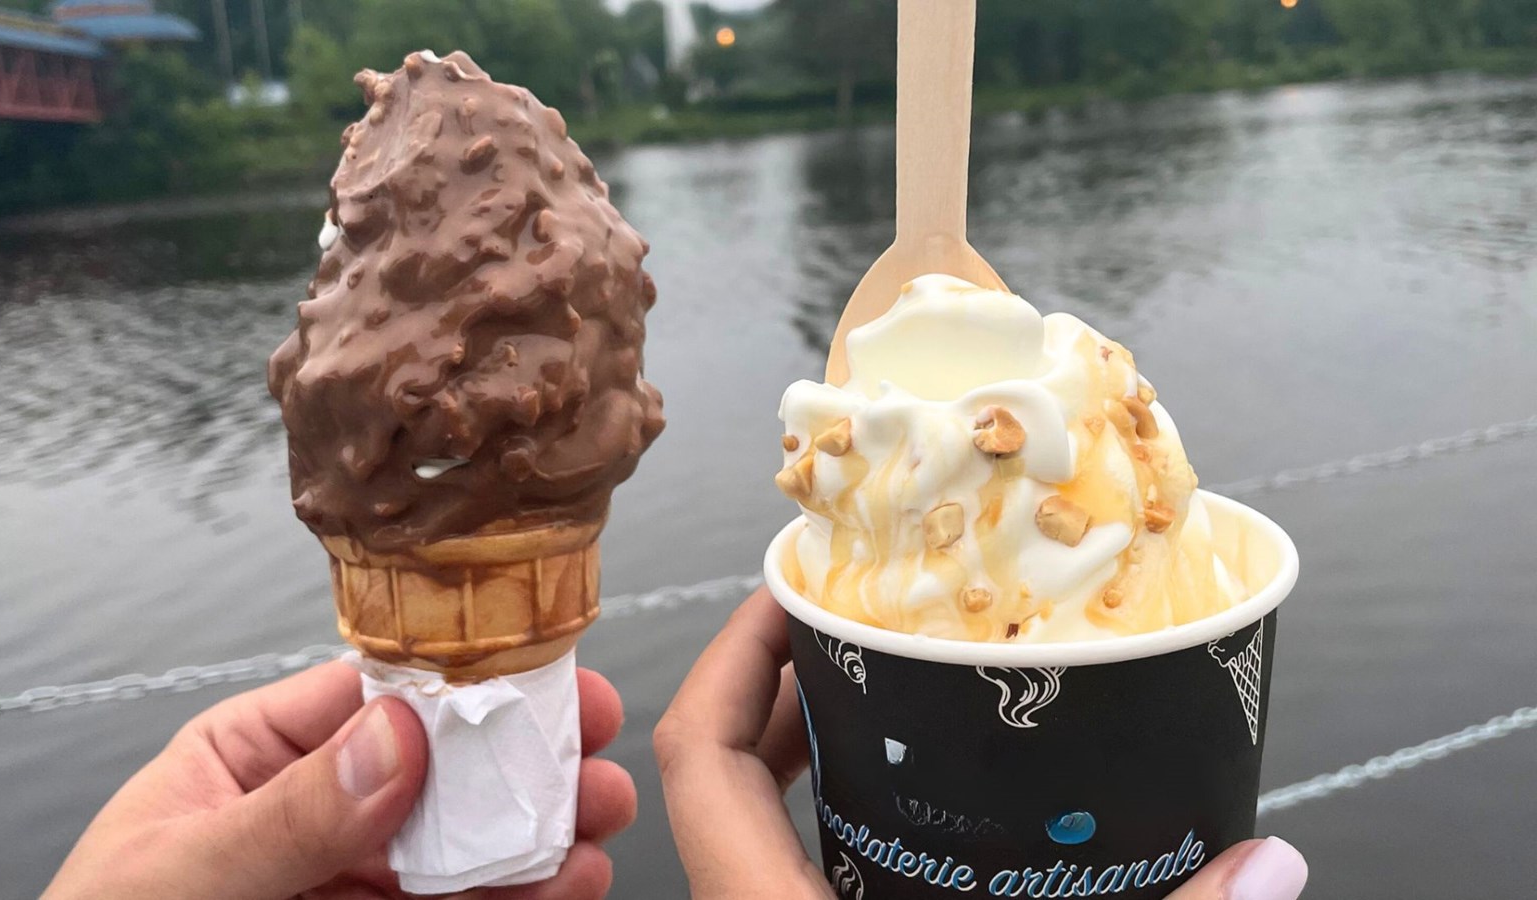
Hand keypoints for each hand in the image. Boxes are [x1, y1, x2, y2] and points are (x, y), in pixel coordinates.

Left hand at [45, 661, 635, 899]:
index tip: (538, 678)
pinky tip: (564, 885)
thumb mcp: (179, 875)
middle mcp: (317, 813)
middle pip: (441, 769)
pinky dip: (521, 896)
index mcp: (253, 758)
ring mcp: (355, 879)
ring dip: (540, 830)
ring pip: (465, 843)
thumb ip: (287, 814)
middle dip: (525, 758)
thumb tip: (393, 738)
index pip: (370, 698)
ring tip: (597, 824)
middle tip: (593, 752)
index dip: (462, 683)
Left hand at [654, 589, 1308, 899]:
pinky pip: (804, 886)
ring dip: (808, 763)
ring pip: (759, 839)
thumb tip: (1271, 867)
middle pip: (720, 784)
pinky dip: (842, 835)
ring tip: (886, 699)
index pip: (701, 764)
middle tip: (855, 626)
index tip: (789, 590)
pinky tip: (922, 823)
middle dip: (778, 692)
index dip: (732, 660)